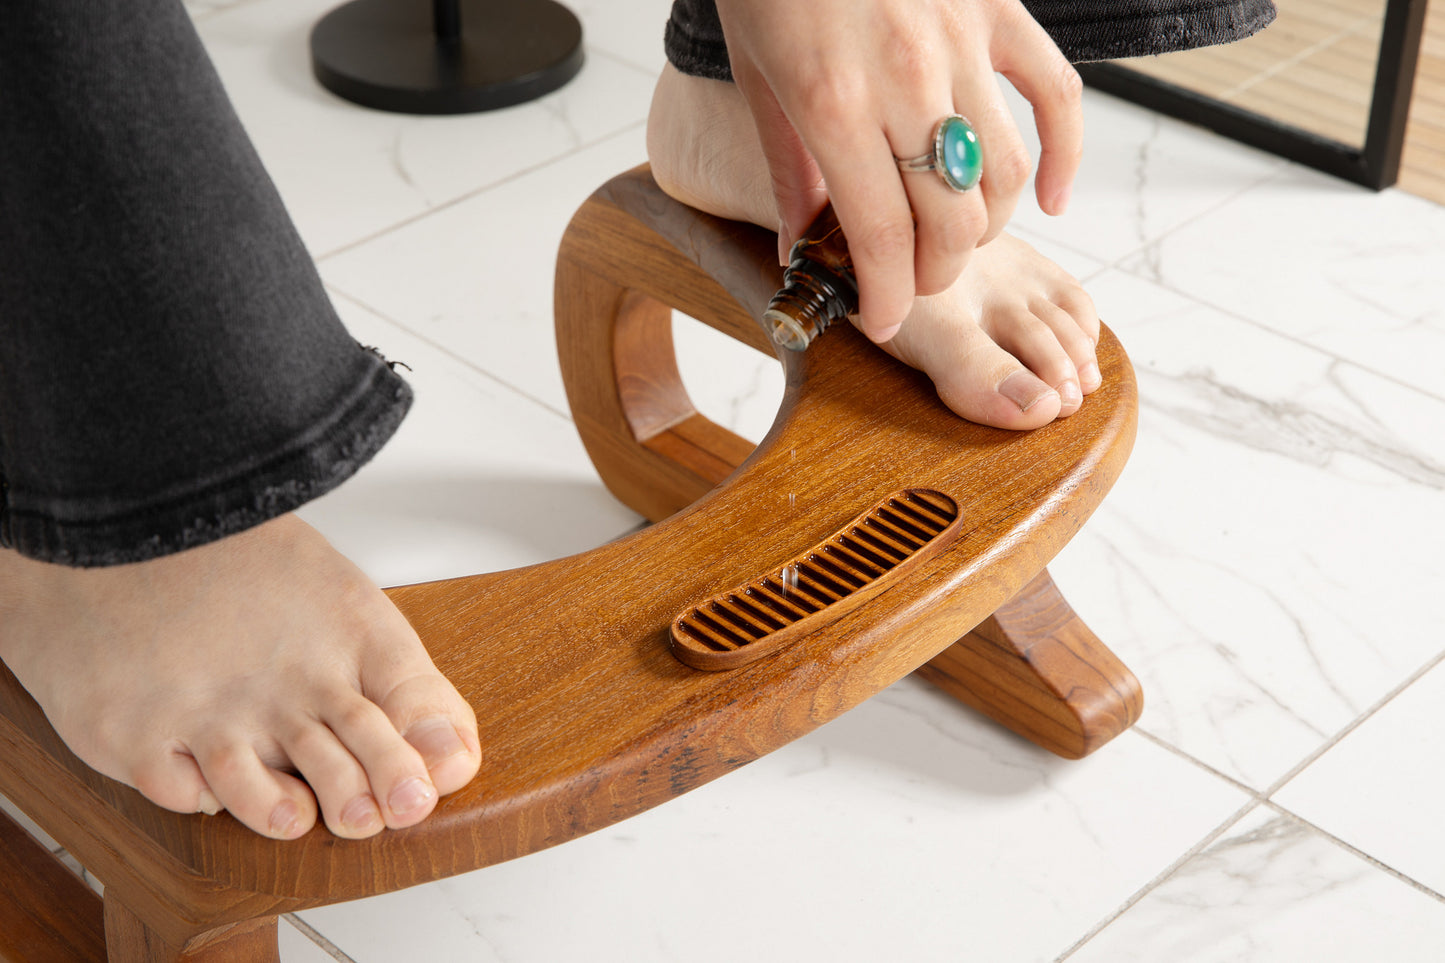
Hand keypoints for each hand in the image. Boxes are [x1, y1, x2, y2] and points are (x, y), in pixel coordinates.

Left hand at [714, 0, 1082, 341]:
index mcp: (832, 103)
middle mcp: (905, 79)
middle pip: (949, 221)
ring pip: (1003, 173)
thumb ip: (784, 165)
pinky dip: (1063, 154)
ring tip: (953, 241)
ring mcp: (959, 43)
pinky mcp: (996, 9)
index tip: (883, 320)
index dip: (888, 297)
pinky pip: (1056, 95)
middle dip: (932, 274)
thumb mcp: (754, 72)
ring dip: (983, 226)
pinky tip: (1049, 199)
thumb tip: (800, 242)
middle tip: (910, 283)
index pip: (881, 237)